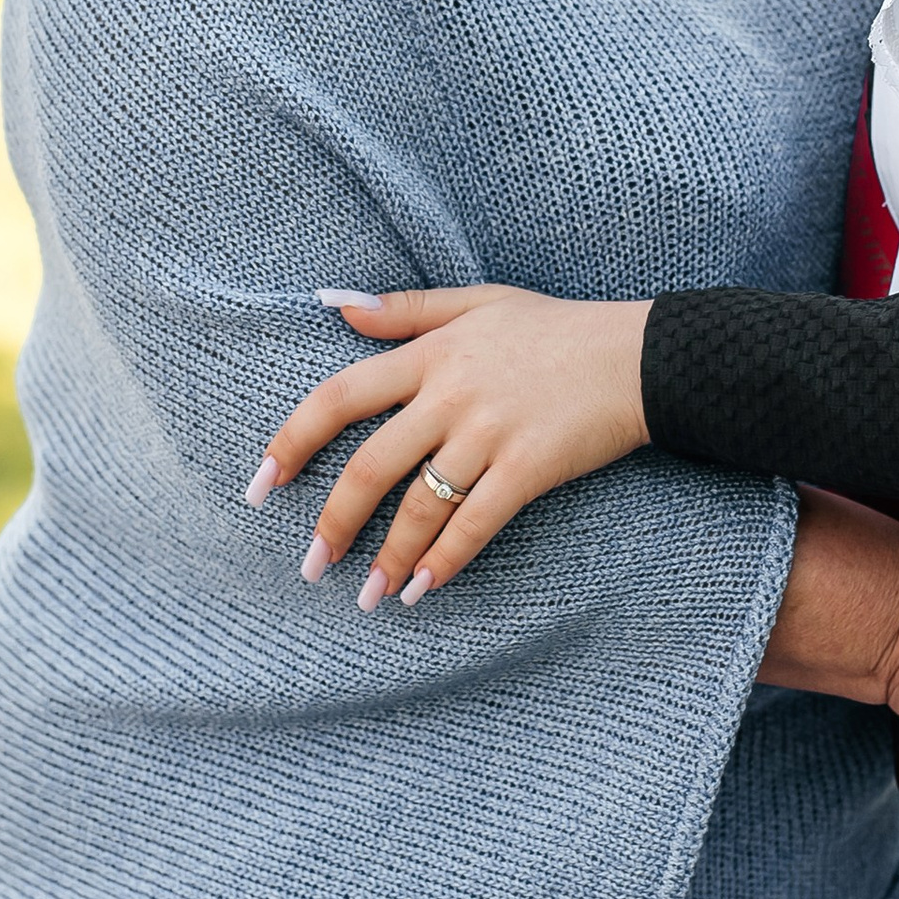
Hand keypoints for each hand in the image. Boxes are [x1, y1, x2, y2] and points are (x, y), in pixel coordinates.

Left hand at [248, 287, 650, 608]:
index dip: (292, 441)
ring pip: (420, 506)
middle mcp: (450, 395)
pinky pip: (476, 523)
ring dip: (389, 558)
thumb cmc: (557, 328)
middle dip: (334, 522)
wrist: (638, 355)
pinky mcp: (529, 467)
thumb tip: (336, 305)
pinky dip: (446, 560)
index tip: (261, 483)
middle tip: (312, 565)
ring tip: (368, 596)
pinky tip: (424, 590)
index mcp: (430, 354)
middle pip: (371, 465)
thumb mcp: (478, 302)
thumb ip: (405, 309)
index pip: (339, 397)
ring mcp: (489, 433)